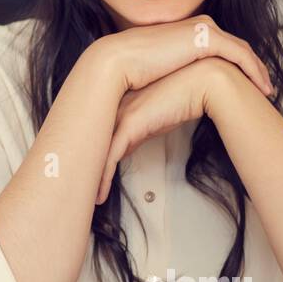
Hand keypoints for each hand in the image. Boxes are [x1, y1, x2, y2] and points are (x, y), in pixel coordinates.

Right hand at [92, 14, 273, 97]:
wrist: (117, 61)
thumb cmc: (129, 71)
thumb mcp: (155, 70)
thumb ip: (168, 74)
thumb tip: (170, 94)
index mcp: (184, 31)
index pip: (218, 46)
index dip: (235, 64)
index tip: (244, 83)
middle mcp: (197, 25)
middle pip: (235, 45)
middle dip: (251, 66)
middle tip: (263, 86)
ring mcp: (203, 28)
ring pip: (242, 49)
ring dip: (257, 69)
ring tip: (267, 90)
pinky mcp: (208, 37)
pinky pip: (241, 55)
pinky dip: (255, 70)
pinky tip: (262, 88)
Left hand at [95, 57, 233, 204]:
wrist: (204, 82)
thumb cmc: (188, 97)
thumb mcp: (161, 116)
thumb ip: (144, 129)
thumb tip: (131, 145)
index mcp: (122, 102)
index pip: (98, 132)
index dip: (92, 155)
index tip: (86, 173)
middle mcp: (117, 106)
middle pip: (91, 142)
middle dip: (83, 167)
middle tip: (78, 189)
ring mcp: (121, 114)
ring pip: (96, 151)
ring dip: (92, 177)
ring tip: (89, 199)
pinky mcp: (130, 125)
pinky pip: (110, 157)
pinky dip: (104, 178)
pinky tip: (101, 195)